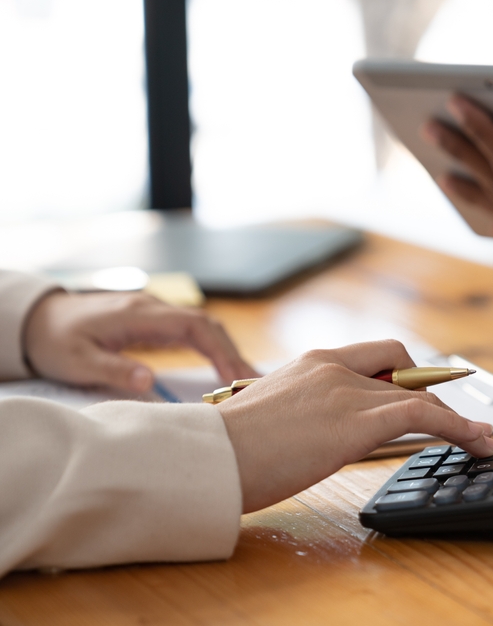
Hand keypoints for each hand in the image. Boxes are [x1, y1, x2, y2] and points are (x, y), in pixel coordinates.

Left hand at [23, 291, 257, 392]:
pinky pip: (194, 333)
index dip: (220, 350)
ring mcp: (156, 314)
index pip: (195, 326)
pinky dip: (214, 350)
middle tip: (253, 384)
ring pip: (204, 328)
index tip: (235, 377)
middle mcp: (154, 309)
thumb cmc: (56, 341)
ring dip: (227, 351)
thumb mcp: (77, 361)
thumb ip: (114, 370)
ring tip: (246, 380)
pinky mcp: (154, 324)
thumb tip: (151, 382)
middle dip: (233, 353)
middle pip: (208, 325)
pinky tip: (224, 369)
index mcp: (140, 314)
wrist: (38, 320)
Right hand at [216, 341, 492, 512]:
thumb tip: (313, 433)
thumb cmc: (225, 450)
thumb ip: (301, 413)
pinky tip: (476, 442)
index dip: (406, 373)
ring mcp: (347, 391)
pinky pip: (423, 415)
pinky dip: (458, 427)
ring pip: (418, 395)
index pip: (376, 355)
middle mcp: (334, 367)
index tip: (423, 391)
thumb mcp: (269, 417)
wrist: (206, 458)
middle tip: (449, 421)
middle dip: (430, 393)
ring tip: (479, 439)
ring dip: (453, 417)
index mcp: (311, 363)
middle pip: (402, 369)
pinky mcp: (357, 421)